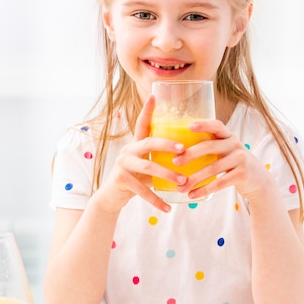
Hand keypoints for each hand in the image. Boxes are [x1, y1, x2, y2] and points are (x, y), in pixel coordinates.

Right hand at [94, 95, 182, 213]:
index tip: (154, 96)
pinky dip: (156, 200)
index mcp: (135, 144)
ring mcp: (123, 164)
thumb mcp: (146, 165)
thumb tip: (192, 157)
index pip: (142, 123)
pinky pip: (142, 190)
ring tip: (183, 182)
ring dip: (167, 174)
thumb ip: (160, 159)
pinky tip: (168, 207)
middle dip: (168, 145)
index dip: (148, 110)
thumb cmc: (135, 179)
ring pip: (148, 166)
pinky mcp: (121, 180)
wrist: (112, 197)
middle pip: (149, 142)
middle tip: (184, 150)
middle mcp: (128, 150)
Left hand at [173, 119, 273, 201]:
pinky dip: (204, 189)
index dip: (204, 124)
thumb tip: (178, 151)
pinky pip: (219, 183)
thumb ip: (211, 147)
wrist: (260, 181)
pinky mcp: (242, 175)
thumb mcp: (227, 151)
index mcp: (228, 136)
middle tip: (174, 162)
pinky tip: (192, 195)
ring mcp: (240, 159)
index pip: (217, 125)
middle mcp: (235, 145)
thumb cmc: (234, 164)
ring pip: (212, 168)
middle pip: (210, 146)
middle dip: (190, 154)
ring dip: (194, 179)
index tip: (189, 126)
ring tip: (180, 187)